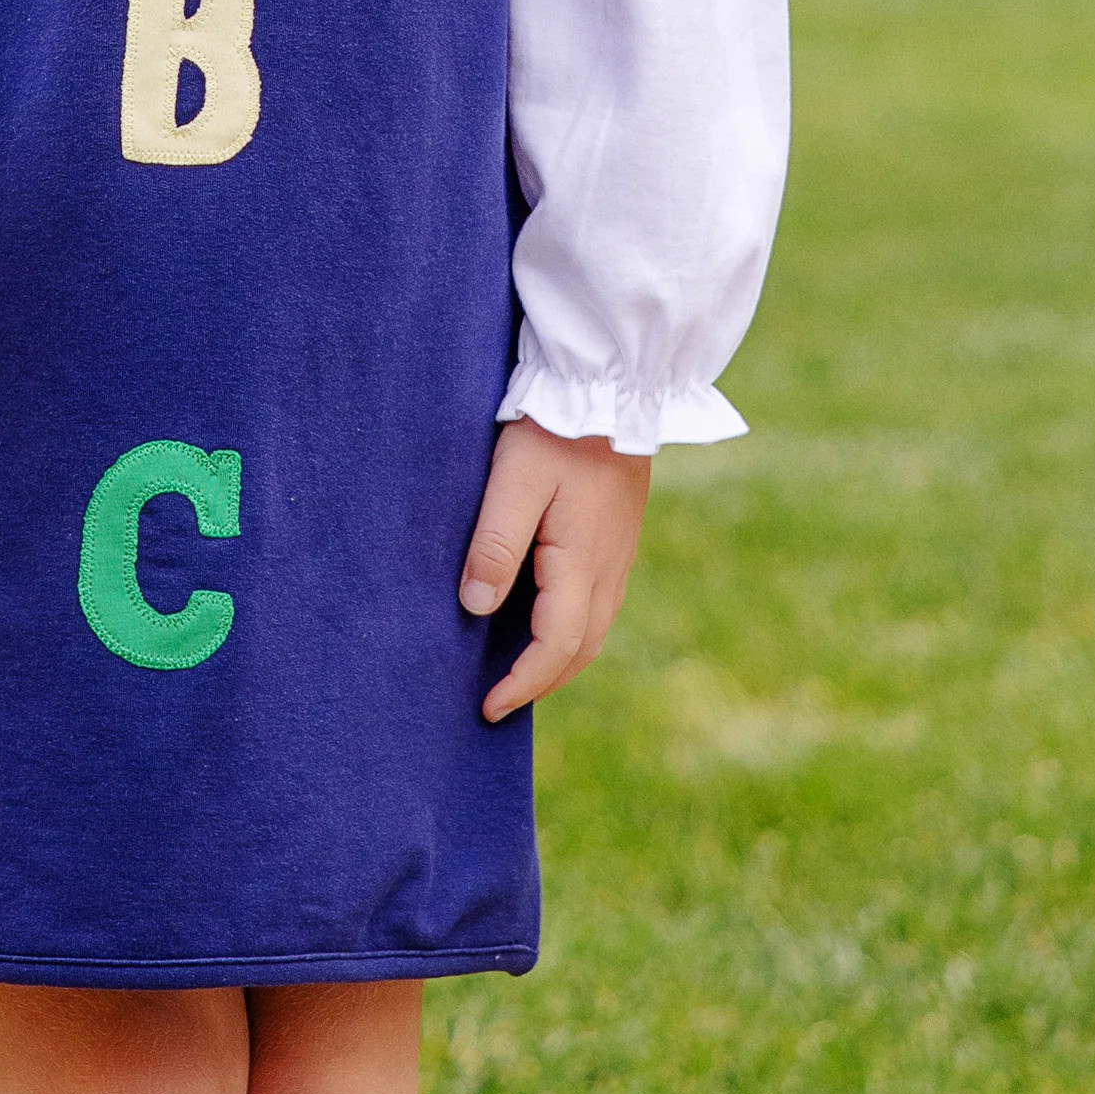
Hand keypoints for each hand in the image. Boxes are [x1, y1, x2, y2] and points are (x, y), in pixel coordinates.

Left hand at [460, 420, 649, 721]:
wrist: (611, 385)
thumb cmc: (555, 429)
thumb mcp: (515, 481)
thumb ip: (495, 545)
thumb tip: (474, 608)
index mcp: (582, 564)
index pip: (555, 647)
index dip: (522, 683)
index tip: (489, 708)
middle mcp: (609, 568)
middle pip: (581, 648)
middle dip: (542, 681)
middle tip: (500, 700)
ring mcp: (620, 553)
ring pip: (594, 627)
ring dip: (559, 658)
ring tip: (520, 671)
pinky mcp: (619, 535)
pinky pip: (599, 601)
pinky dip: (572, 628)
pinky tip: (546, 618)